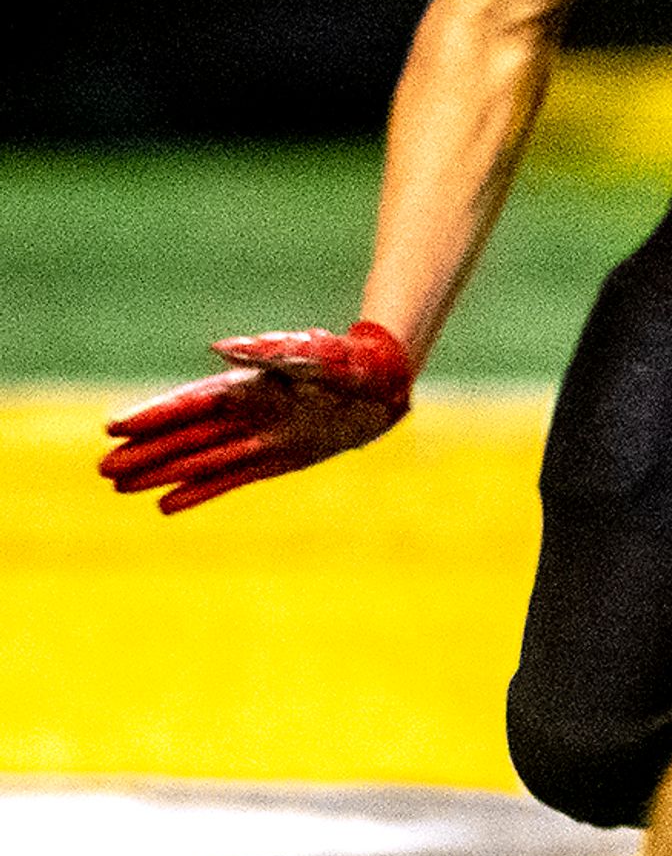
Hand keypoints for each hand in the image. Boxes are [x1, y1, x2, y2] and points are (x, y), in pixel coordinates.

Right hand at [99, 322, 414, 512]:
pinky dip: (200, 491)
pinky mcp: (280, 458)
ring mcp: (261, 437)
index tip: (113, 427)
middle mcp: (247, 413)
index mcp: (248, 387)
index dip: (153, 417)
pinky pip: (232, 478)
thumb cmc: (348, 362)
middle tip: (103, 468)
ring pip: (200, 459)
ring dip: (163, 472)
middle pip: (185, 436)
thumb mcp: (314, 358)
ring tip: (119, 485)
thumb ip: (270, 357)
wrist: (384, 381)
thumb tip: (221, 350)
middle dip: (145, 451)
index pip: (190, 405)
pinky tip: (167, 505)